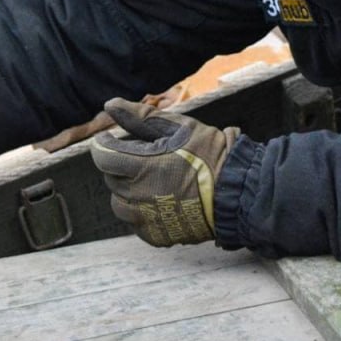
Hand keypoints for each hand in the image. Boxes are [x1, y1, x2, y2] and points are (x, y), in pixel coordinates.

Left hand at [90, 98, 238, 246]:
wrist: (237, 192)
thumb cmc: (209, 155)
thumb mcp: (178, 127)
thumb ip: (141, 117)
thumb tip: (109, 105)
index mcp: (141, 168)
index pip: (102, 157)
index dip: (103, 144)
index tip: (111, 138)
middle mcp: (138, 197)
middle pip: (111, 179)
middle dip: (121, 165)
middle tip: (145, 156)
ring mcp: (146, 220)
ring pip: (119, 204)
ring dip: (127, 190)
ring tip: (151, 180)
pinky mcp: (156, 236)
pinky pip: (136, 223)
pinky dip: (142, 211)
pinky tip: (161, 199)